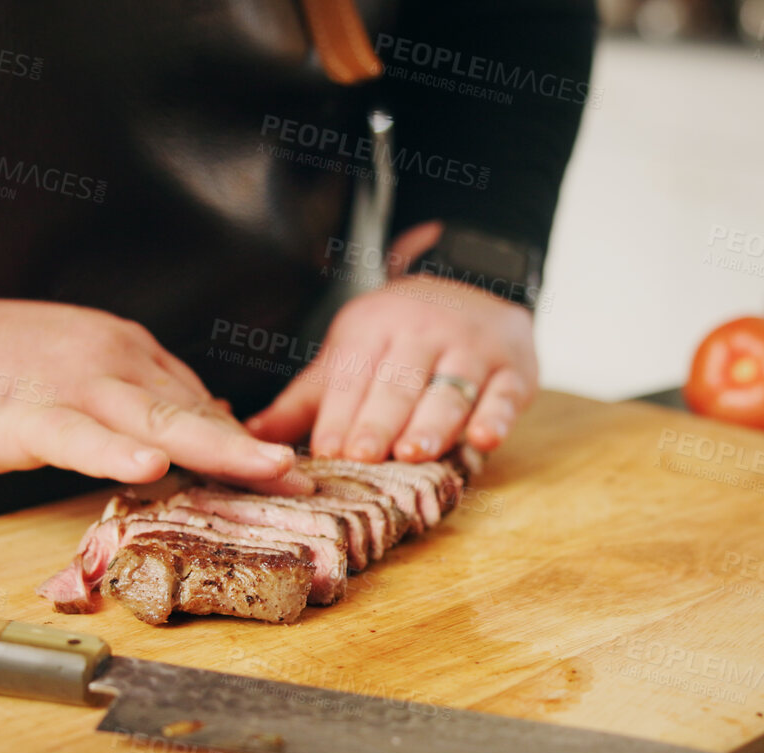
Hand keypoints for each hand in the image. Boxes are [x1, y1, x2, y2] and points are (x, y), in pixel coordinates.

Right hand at [0, 256, 310, 491]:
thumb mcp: (80, 374)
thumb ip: (138, 400)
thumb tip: (199, 425)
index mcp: (128, 351)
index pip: (198, 401)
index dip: (243, 440)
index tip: (286, 474)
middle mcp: (112, 360)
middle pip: (193, 410)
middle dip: (252, 448)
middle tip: (303, 478)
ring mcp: (72, 385)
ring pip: (154, 420)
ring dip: (214, 447)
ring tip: (263, 471)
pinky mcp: (27, 413)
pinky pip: (79, 436)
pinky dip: (114, 452)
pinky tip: (150, 470)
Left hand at [245, 229, 537, 461]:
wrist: (474, 286)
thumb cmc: (399, 338)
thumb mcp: (349, 355)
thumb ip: (306, 400)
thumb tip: (250, 437)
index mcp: (373, 328)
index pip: (354, 376)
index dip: (341, 414)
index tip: (328, 450)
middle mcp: (422, 332)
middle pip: (399, 382)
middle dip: (380, 419)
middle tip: (364, 456)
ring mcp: (471, 348)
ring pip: (450, 388)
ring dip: (433, 421)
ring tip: (415, 452)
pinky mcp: (513, 368)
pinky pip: (505, 394)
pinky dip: (496, 417)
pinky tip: (483, 440)